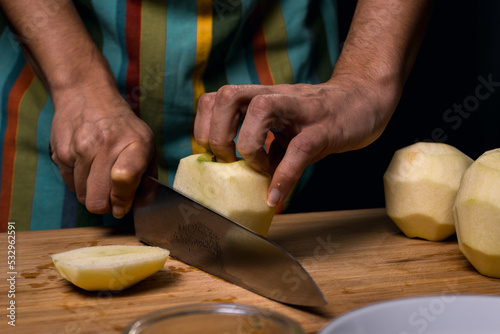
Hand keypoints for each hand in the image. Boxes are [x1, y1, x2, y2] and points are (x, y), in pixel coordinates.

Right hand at [50, 85, 155, 217]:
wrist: (87, 94)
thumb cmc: (123, 126)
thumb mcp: (145, 144)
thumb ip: (147, 177)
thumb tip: (139, 205)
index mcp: (135, 143)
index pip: (124, 179)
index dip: (123, 200)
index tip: (124, 205)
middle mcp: (106, 145)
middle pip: (98, 200)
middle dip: (107, 206)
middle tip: (113, 197)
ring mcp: (80, 149)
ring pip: (83, 197)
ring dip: (93, 194)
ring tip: (100, 175)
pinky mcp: (61, 152)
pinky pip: (70, 185)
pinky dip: (80, 183)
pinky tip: (87, 166)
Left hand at [194, 74, 398, 206]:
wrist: (364, 101)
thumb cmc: (320, 118)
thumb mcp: (285, 129)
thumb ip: (266, 148)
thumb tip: (248, 183)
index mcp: (260, 98)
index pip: (216, 97)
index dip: (204, 126)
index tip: (212, 154)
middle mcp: (275, 97)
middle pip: (227, 96)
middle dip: (218, 135)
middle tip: (230, 161)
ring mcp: (300, 109)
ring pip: (259, 109)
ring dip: (248, 146)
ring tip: (257, 169)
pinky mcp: (324, 127)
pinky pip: (299, 149)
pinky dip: (283, 176)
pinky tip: (276, 196)